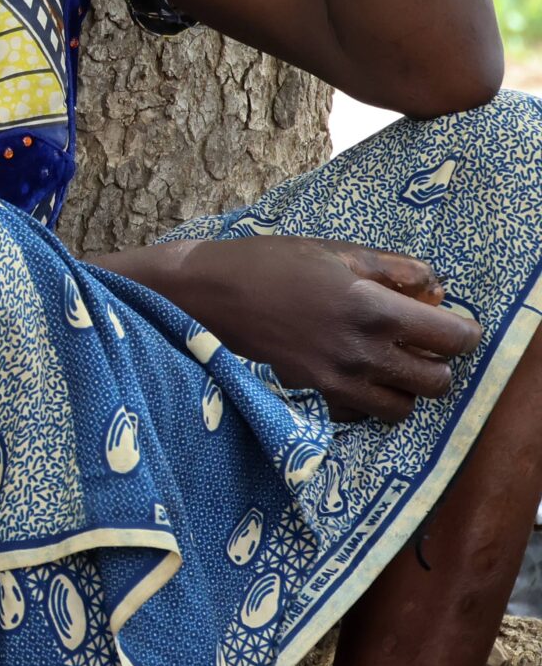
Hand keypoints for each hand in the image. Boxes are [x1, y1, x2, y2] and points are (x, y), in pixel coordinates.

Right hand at [172, 236, 479, 422]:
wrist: (202, 297)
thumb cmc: (266, 264)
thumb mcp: (331, 250)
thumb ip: (392, 268)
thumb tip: (436, 286)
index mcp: (374, 310)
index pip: (453, 339)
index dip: (463, 332)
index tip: (453, 326)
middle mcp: (363, 355)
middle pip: (436, 382)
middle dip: (435, 363)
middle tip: (418, 344)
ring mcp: (337, 384)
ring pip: (403, 408)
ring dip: (403, 388)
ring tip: (385, 364)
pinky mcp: (312, 400)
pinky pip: (361, 416)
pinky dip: (365, 400)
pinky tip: (349, 375)